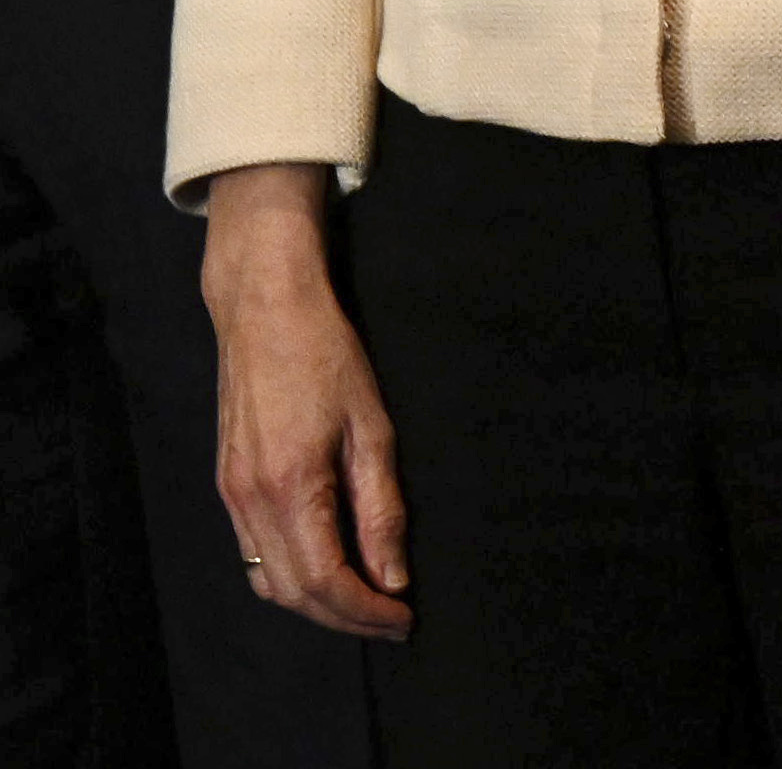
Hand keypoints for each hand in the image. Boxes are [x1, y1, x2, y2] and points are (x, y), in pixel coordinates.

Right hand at [202, 164, 408, 638]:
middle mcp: (250, 501)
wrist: (263, 311)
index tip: (404, 620)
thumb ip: (381, 510)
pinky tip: (327, 567)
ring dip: (315, 603)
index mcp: (291, 488)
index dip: (366, 612)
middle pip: (292, 593)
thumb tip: (393, 576)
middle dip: (344, 618)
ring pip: (268, 580)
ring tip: (366, 602)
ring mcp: (231, 495)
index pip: (326, 581)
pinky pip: (254, 552)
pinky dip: (290, 575)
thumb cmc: (327, 358)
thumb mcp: (373, 429)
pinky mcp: (226, 485)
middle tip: (392, 622)